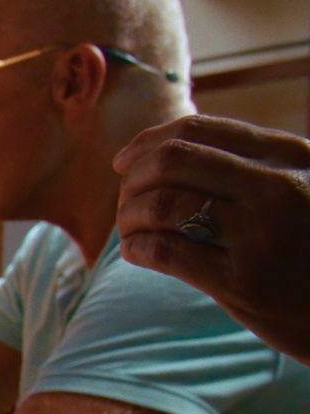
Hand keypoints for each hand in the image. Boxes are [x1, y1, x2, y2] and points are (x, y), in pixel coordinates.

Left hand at [113, 115, 309, 362]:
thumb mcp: (304, 190)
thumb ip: (255, 170)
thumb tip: (166, 154)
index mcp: (291, 157)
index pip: (200, 130)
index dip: (147, 143)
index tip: (122, 163)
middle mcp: (279, 188)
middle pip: (173, 161)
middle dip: (134, 180)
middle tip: (125, 202)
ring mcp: (262, 234)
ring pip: (162, 204)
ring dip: (130, 216)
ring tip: (129, 230)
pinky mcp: (245, 282)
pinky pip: (165, 252)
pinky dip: (137, 248)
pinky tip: (136, 253)